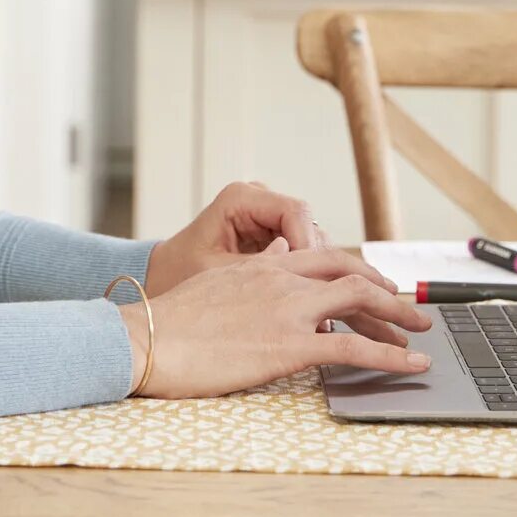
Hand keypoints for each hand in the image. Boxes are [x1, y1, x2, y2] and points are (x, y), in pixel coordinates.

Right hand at [120, 245, 431, 397]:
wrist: (147, 338)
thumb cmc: (165, 323)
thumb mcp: (208, 288)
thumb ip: (240, 283)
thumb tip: (258, 280)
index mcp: (259, 265)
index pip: (321, 257)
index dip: (355, 270)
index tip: (373, 284)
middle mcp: (280, 278)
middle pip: (350, 271)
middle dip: (386, 288)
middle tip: (410, 307)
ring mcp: (287, 309)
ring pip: (361, 300)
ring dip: (399, 315)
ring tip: (423, 330)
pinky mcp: (289, 345)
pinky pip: (354, 349)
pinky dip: (392, 356)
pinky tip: (413, 365)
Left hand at [145, 180, 364, 294]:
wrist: (154, 301)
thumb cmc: (177, 282)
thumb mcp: (219, 276)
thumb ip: (265, 274)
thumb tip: (317, 281)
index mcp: (242, 199)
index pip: (296, 213)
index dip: (313, 249)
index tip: (321, 287)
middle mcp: (260, 203)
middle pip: (313, 230)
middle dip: (336, 269)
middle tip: (361, 301)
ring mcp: (268, 224)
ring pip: (315, 248)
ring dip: (331, 282)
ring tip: (351, 315)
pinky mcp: (272, 247)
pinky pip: (305, 263)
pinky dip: (318, 288)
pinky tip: (333, 318)